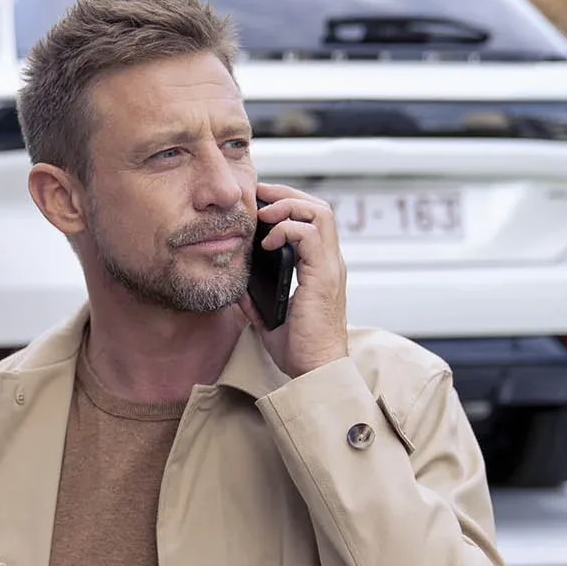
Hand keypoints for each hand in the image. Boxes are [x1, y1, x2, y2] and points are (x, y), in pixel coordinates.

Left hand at [237, 182, 348, 378]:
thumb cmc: (299, 350)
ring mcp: (329, 268)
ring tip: (264, 214)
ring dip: (288, 205)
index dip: (289, 204)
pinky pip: (310, 234)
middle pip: (319, 207)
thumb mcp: (270, 319)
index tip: (261, 202)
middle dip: (287, 194)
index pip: (313, 221)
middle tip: (259, 194)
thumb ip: (256, 301)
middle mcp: (330, 263)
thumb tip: (236, 287)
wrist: (316, 371)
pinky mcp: (323, 277)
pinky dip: (286, 229)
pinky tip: (267, 241)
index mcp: (320, 269)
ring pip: (319, 212)